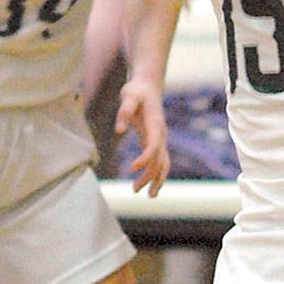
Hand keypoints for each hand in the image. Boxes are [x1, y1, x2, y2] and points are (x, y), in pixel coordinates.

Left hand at [116, 76, 170, 195]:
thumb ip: (124, 111)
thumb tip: (119, 130)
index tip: (133, 168)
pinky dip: (157, 174)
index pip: (154, 146)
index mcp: (156, 124)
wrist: (148, 86)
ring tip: (149, 196)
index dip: (145, 158)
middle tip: (134, 190)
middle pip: (160, 160)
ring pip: (164, 164)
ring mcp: (161, 139)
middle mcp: (162, 135)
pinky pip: (160, 161)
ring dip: (157, 180)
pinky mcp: (156, 142)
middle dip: (150, 176)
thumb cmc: (137, 91)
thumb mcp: (128, 96)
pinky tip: (150, 186)